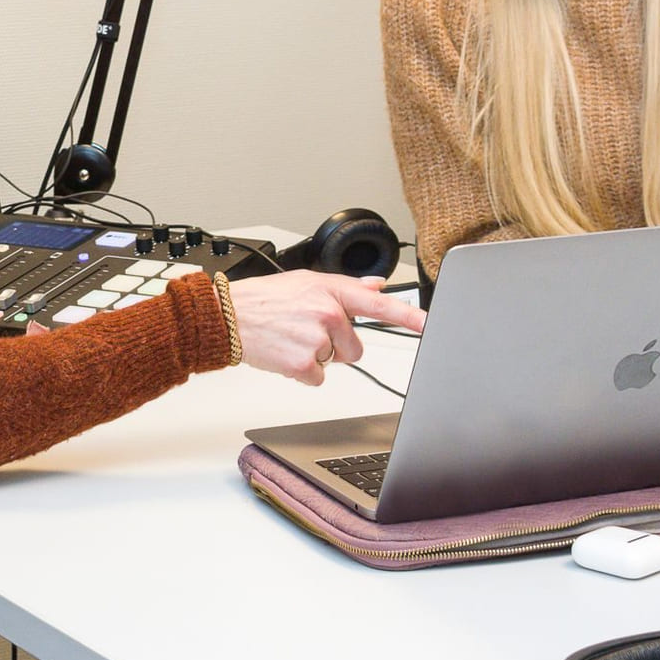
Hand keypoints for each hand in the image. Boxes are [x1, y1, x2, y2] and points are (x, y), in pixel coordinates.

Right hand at [227, 271, 427, 385]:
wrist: (229, 317)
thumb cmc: (265, 298)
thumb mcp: (306, 281)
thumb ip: (346, 286)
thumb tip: (376, 285)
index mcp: (332, 291)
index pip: (378, 304)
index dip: (409, 316)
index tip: (429, 325)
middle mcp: (328, 313)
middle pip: (355, 348)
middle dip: (336, 345)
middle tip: (307, 332)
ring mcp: (317, 340)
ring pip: (335, 362)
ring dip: (317, 357)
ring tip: (292, 338)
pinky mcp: (305, 364)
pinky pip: (318, 378)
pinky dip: (303, 372)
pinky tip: (285, 353)